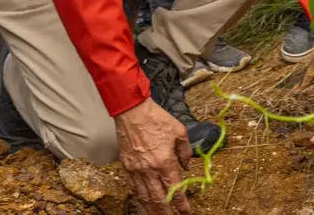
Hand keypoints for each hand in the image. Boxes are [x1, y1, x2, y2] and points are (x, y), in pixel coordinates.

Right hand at [115, 99, 192, 214]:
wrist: (132, 110)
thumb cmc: (155, 118)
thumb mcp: (179, 131)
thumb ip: (185, 151)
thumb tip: (186, 166)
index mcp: (164, 161)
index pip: (175, 189)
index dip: (181, 204)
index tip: (186, 211)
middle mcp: (149, 169)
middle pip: (158, 199)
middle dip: (167, 213)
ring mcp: (136, 170)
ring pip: (145, 197)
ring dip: (153, 209)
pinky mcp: (126, 166)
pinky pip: (134, 187)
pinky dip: (140, 198)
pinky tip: (145, 202)